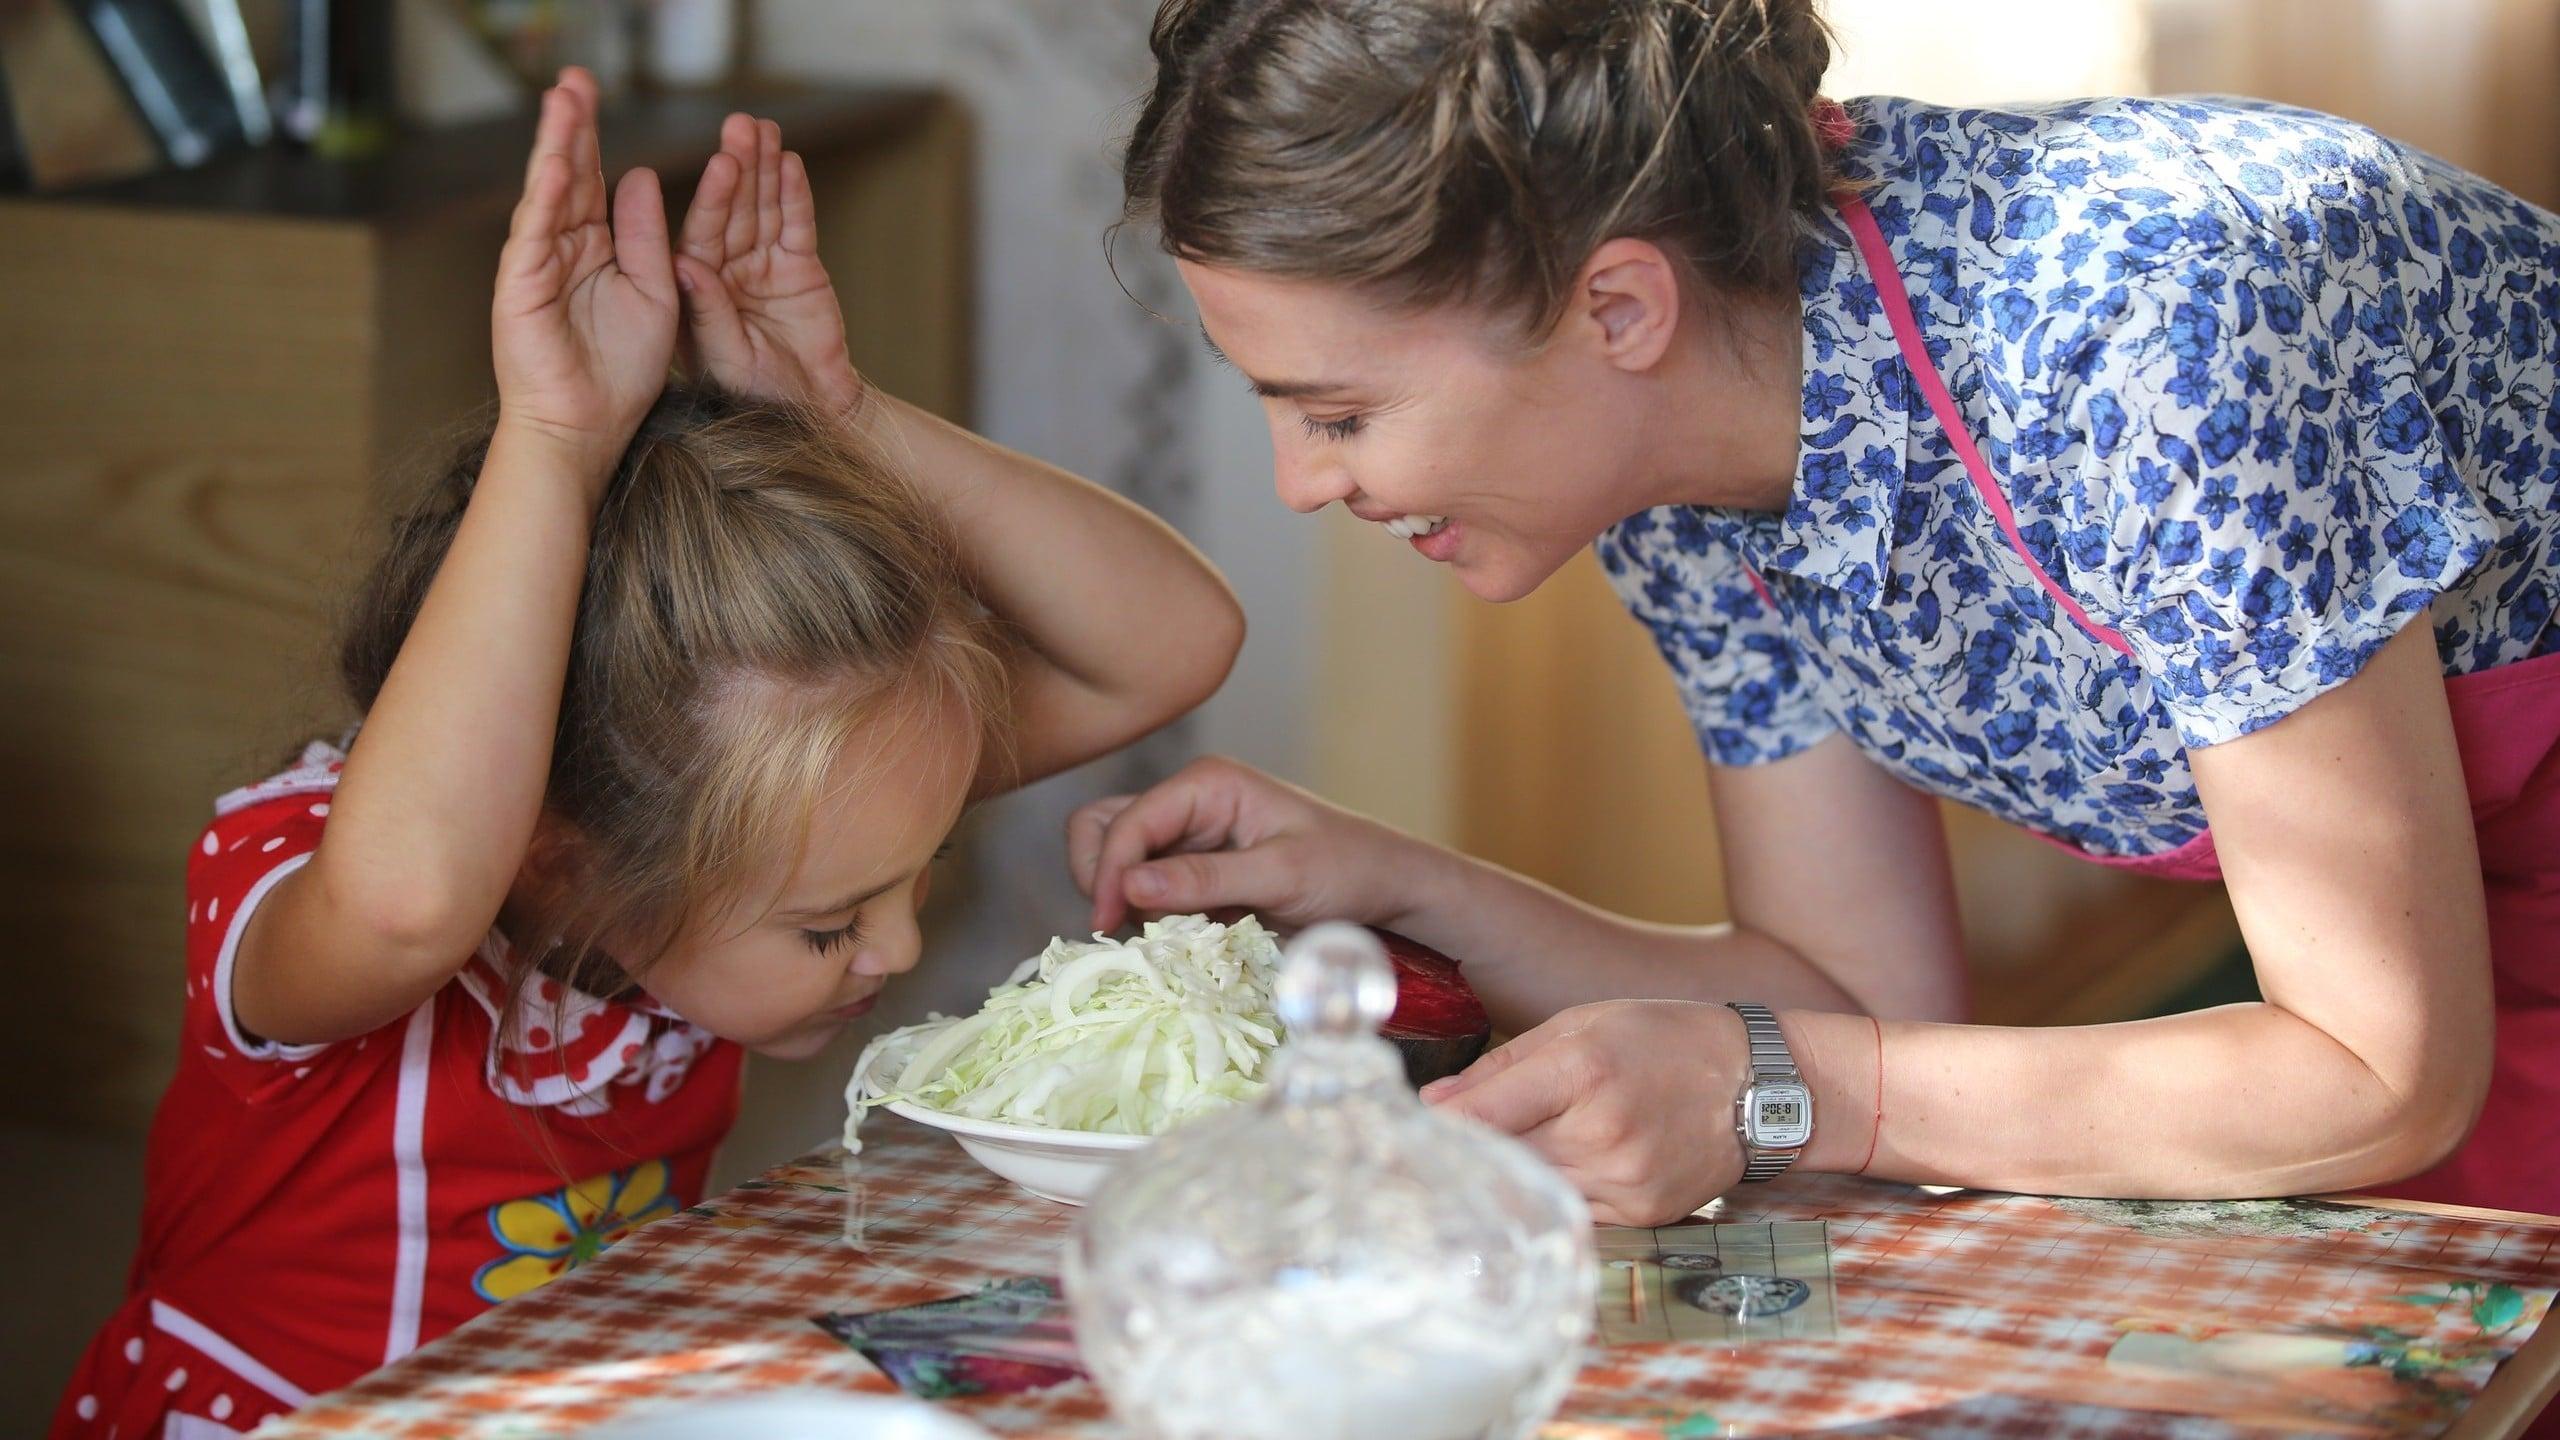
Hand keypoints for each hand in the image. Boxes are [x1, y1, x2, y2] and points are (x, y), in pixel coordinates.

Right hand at [492, 68, 679, 482]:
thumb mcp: (654, 292)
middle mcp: (562, 250)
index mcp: (595, 249)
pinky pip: (537, 235)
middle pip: (568, 176)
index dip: (593, 137)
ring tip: (564, 102)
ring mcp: (538, 266)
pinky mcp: (522, 289)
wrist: (589, 427)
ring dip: (556, 147)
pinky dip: (548, 200)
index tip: (592, 92)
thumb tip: (638, 175)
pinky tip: (559, 165)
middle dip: (570, 126)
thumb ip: (644, 235)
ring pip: (548, 195)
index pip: (594, 181)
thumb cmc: (622, 372)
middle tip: (574, 78)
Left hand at [674, 112, 863, 413]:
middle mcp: (726, 269)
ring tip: (766, 129)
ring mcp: (763, 265)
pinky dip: (795, 196)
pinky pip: (797, 226)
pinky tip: (791, 164)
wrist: (811, 414)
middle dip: (739, 167)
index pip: (700, 233)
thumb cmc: (757, 397)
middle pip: (732, 209)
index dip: (712, 197)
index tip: (721, 164)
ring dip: (765, 168)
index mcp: (696, 289)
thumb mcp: (724, 360)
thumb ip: (705, 312)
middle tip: (742, 127)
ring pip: (763, 207)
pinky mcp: (800, 268)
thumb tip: (684, 264)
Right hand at [1066, 757, 1441, 934]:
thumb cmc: (1347, 868)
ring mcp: (1188, 836)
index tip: (1110, 924)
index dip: (1109, 871)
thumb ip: (1204, 879)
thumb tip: (1128, 885)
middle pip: (1102, 827)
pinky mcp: (1194, 871)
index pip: (1127, 822)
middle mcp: (1189, 803)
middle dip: (1101, 875)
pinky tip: (1176, 934)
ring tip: (1157, 932)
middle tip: (1125, 924)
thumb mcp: (1280, 875)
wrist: (1386, 885)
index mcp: (1207, 784)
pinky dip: (1144, 912)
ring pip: (1116, 857)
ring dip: (1120, 895)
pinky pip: (1145, 888)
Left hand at [1422, 1000, 1747, 1225]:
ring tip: (1522, 1144)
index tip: (1413, 1123)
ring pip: (1535, 1188)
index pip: (1484, 1114)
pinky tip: (1572, 1164)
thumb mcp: (1582, 1024)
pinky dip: (1561, 1190)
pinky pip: (1574, 1210)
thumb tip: (1435, 1103)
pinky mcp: (1641, 1215)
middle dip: (1476, 1148)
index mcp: (1584, 1069)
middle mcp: (1603, 1132)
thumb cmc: (1664, 1040)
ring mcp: (1625, 1181)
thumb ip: (1503, 1066)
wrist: (1760, 1084)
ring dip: (1517, 1171)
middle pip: (1503, 1156)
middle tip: (1452, 1140)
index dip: (1441, 1123)